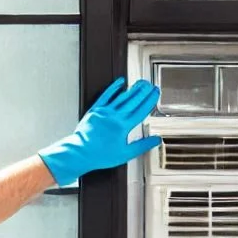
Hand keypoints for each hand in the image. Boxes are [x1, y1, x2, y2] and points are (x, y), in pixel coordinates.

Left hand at [39, 78, 161, 186]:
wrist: (81, 153)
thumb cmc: (101, 155)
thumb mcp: (125, 154)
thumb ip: (142, 145)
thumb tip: (156, 140)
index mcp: (124, 126)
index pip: (141, 110)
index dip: (150, 100)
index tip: (156, 94)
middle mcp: (115, 116)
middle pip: (133, 100)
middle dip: (144, 91)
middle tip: (151, 85)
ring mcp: (105, 111)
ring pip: (122, 96)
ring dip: (133, 89)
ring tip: (141, 83)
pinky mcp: (96, 109)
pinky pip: (106, 95)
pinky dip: (114, 87)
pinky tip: (120, 82)